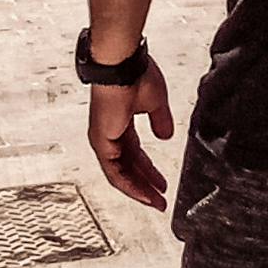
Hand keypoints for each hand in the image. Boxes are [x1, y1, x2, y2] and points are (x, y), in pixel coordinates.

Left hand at [89, 63, 173, 211]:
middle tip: (160, 200)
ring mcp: (103, 139)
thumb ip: (160, 120)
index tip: (163, 184)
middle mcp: (110, 133)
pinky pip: (114, 172)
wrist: (122, 64)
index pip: (135, 154)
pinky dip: (129, 185)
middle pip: (128, 168)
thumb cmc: (136, 74)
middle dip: (146, 185)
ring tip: (156, 203)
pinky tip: (143, 194)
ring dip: (139, 190)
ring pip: (120, 174)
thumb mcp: (155, 102)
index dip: (149, 170)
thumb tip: (166, 136)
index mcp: (120, 123)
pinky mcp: (101, 142)